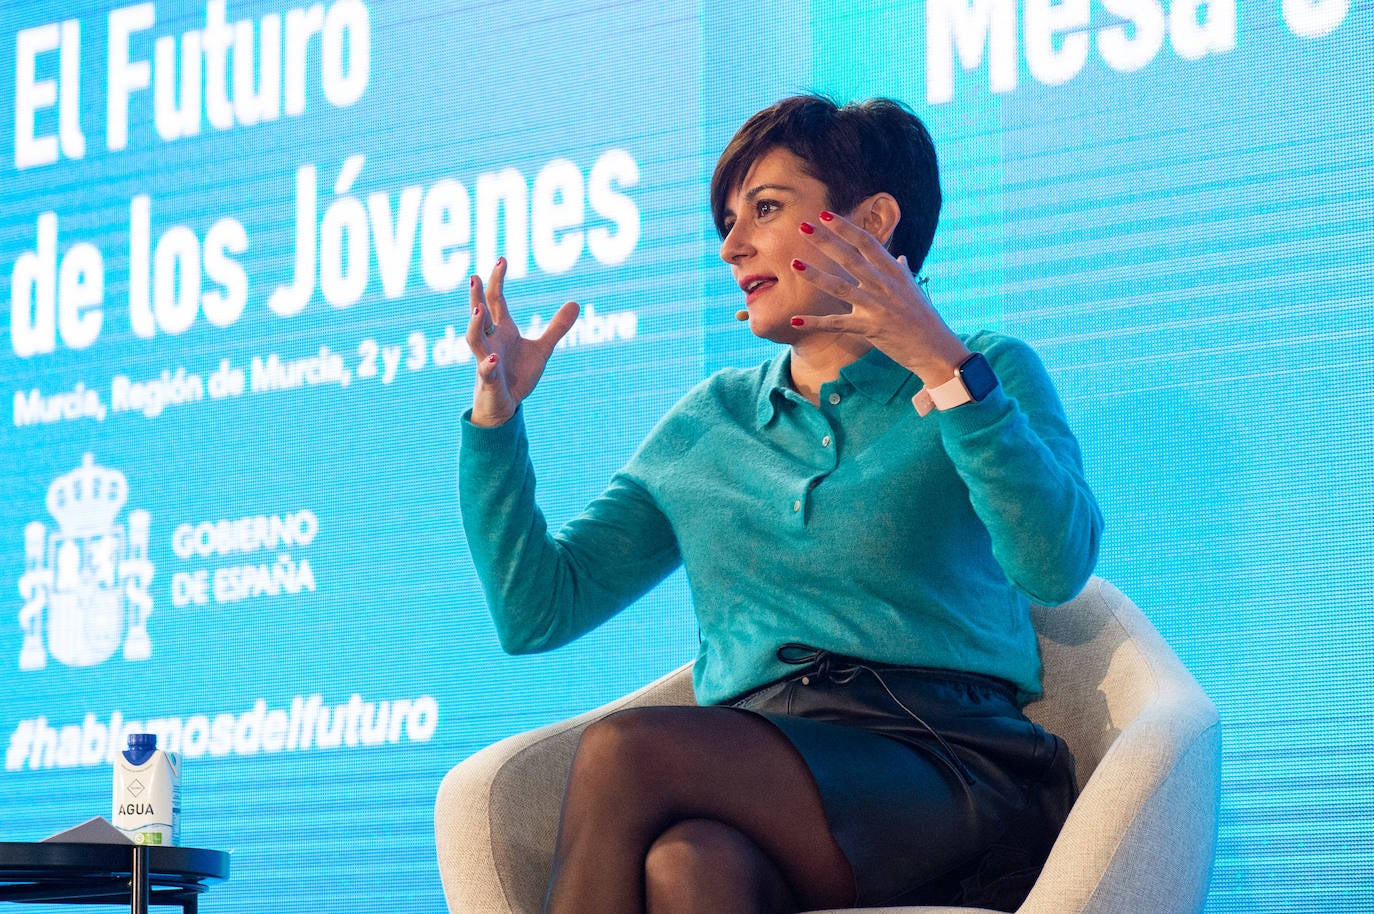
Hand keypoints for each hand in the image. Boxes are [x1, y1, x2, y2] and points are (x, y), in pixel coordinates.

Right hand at [465, 256, 580, 426]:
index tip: (501, 259)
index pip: (495, 300)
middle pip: (479, 315)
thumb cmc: (518, 375)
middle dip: (476, 296)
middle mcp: (491, 341)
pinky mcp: (489, 381)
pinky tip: (493, 359)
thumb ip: (556, 327)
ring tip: (478, 310)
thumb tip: (576, 303)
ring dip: (475, 325)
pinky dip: (487, 365)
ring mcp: (486, 360)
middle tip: (474, 277)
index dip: (497, 280)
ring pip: (474, 340)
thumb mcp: (542, 349)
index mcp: (502, 330)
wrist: (504, 406)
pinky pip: (485, 371)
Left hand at [790, 210, 969, 384]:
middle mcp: (884, 285)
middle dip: (826, 241)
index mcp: (894, 273)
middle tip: (803, 226)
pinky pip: (837, 324)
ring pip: (840, 287)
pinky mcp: (870, 328)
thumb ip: (903, 272)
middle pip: (850, 258)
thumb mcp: (914, 290)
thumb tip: (901, 258)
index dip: (845, 228)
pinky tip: (795, 320)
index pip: (867, 243)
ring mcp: (877, 306)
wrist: (936, 349)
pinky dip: (816, 323)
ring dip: (815, 276)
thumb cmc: (924, 319)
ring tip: (794, 263)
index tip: (825, 216)